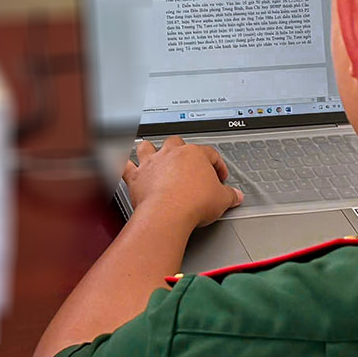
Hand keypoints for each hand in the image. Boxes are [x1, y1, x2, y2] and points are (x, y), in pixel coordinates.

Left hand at [122, 135, 242, 230]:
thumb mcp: (221, 200)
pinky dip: (123, 165)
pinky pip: (126, 166)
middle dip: (181, 149)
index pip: (210, 153)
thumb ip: (230, 195)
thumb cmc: (194, 203)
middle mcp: (171, 154)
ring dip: (150, 149)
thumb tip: (236, 196)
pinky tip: (122, 163)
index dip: (216, 165)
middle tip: (185, 162)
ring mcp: (152, 163)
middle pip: (176, 142)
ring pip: (148, 147)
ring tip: (152, 153)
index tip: (219, 176)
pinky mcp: (136, 177)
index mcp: (194, 154)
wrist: (168, 213)